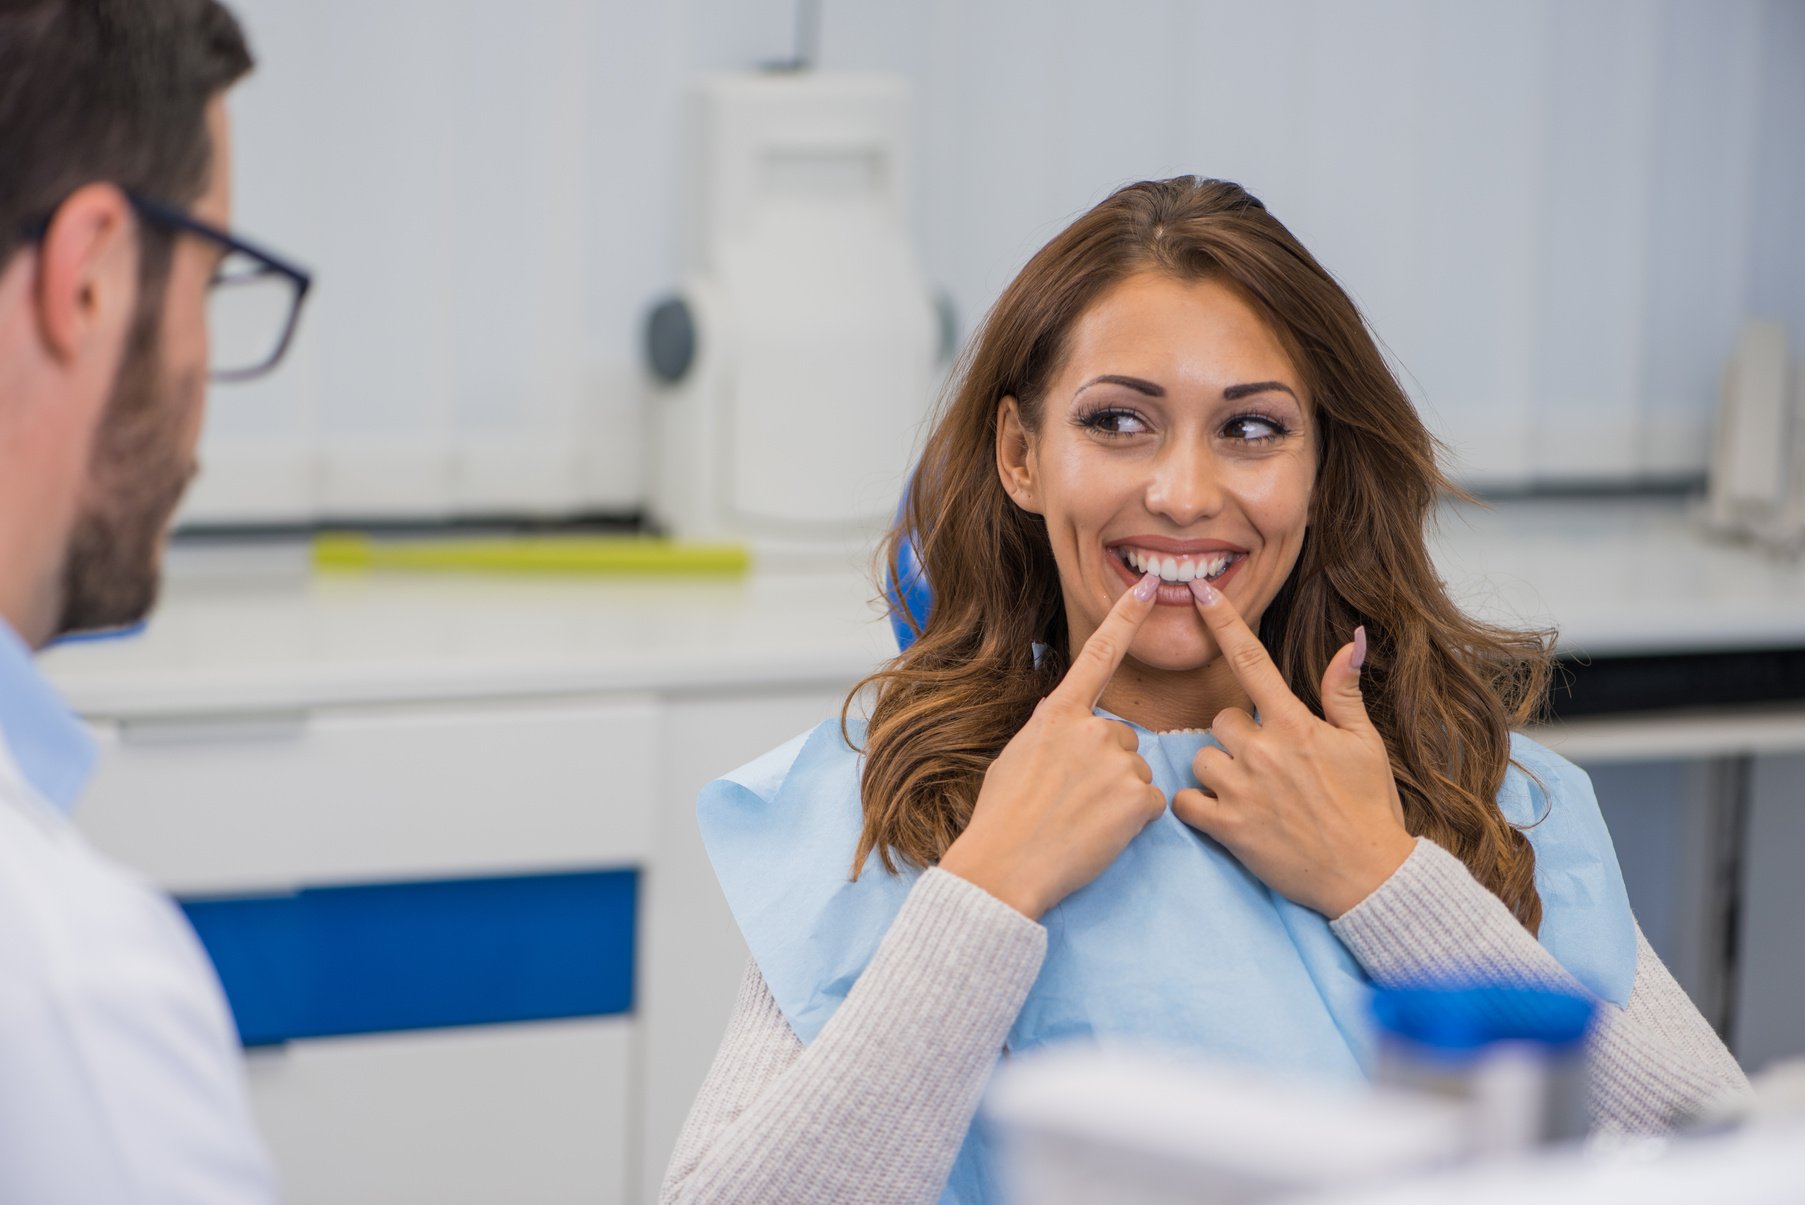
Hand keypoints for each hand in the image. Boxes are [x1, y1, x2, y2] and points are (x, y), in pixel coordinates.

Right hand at [939, 572, 1167, 919]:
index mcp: (1057, 713)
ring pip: (1135, 772)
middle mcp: (1091, 728)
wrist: (1004, 866)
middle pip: (1121, 738)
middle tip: (1071, 799)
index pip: (1098, 653)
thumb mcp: (1017, 755)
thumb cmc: (1002, 817)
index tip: (1148, 587)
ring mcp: (1117, 761)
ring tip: (1080, 819)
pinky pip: (1149, 803)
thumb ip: (1052, 732)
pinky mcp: (1138, 797)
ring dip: (1118, 795)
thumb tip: (1070, 730)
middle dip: (1106, 766)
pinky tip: (1099, 833)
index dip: (1126, 617)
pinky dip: (1131, 821)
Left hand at [1170, 581, 1412, 918]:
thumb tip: (1350, 640)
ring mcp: (1243, 789)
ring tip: (1251, 795)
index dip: (1224, 621)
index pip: (1251, 660)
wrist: (1367, 875)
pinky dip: (1196, 807)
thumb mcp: (1365, 743)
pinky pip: (1186, 801)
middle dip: (1236, 738)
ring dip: (1218, 773)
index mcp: (1296, 724)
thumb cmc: (1370, 808)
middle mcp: (1264, 750)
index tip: (1201, 592)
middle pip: (1220, 720)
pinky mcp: (1228, 827)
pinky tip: (1222, 815)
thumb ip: (1343, 691)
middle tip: (1266, 766)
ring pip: (1201, 759)